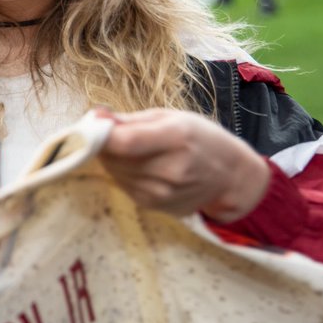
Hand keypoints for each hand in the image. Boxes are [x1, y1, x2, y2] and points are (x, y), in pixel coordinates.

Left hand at [97, 108, 270, 222]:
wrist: (231, 176)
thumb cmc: (200, 138)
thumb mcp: (170, 117)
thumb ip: (129, 120)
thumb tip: (94, 117)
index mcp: (176, 138)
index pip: (124, 142)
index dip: (100, 135)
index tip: (91, 127)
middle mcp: (170, 169)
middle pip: (114, 159)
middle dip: (104, 145)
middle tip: (111, 134)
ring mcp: (162, 192)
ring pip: (115, 173)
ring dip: (113, 161)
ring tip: (134, 150)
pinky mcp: (154, 206)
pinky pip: (124, 186)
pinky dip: (124, 175)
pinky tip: (141, 167)